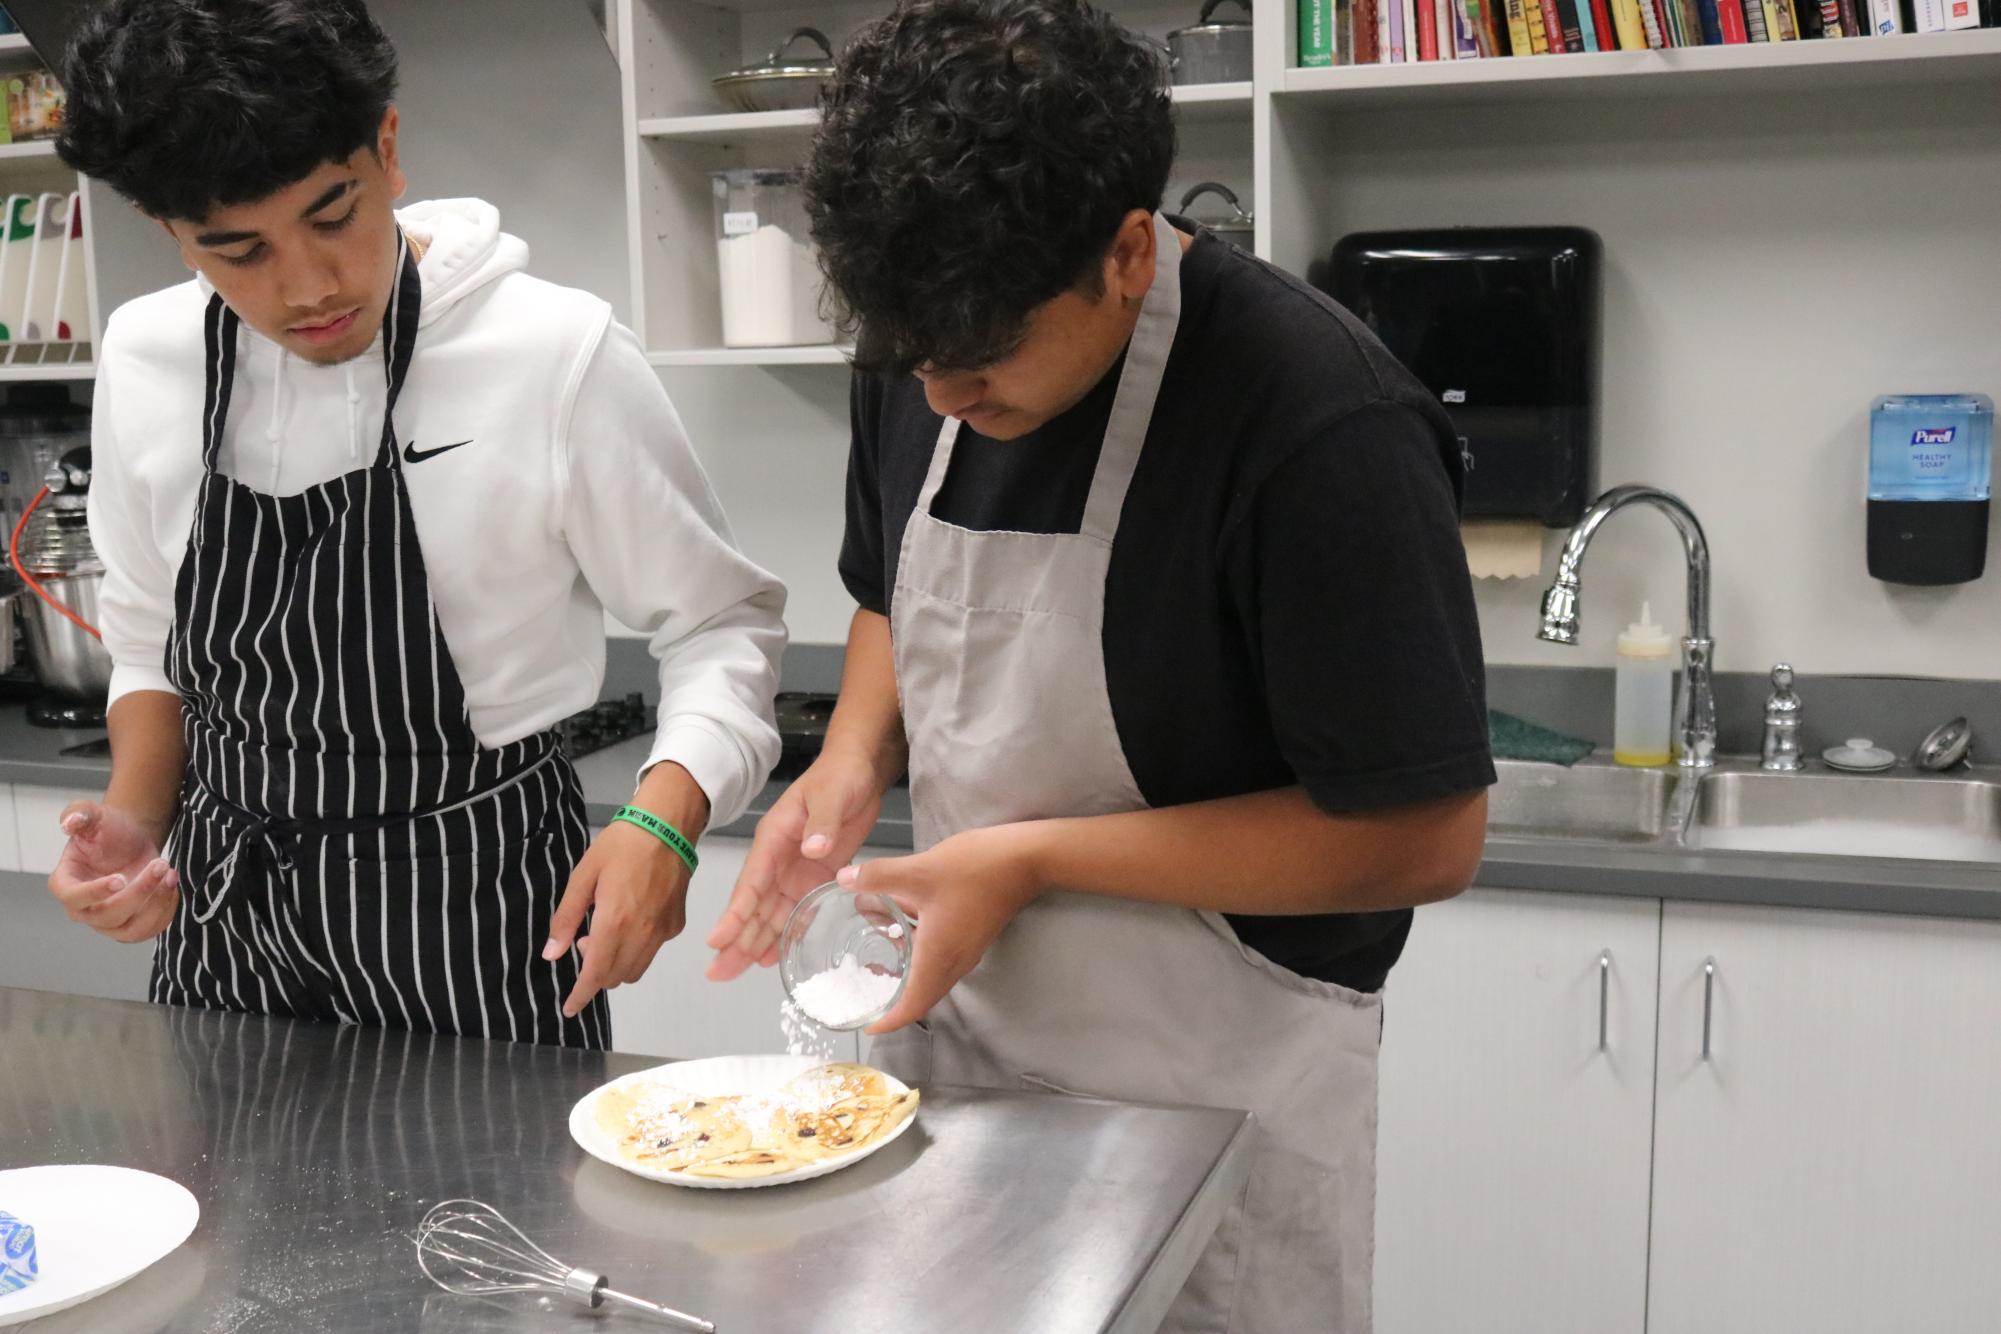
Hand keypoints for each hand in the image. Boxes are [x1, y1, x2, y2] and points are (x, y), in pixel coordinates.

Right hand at [47, 800, 178, 942]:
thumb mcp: (94, 814)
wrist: (132, 842)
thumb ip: (79, 813)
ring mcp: (107, 923)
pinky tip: (172, 885)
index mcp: (65, 883)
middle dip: (139, 891)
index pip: (73, 897)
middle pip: (107, 915)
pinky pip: (150, 930)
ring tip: (170, 874)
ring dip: (156, 905)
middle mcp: (82, 909)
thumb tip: (70, 822)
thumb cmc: (108, 830)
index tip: (121, 878)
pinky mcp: (131, 926)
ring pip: (131, 930)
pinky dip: (166, 911)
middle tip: (161, 864)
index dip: (95, 892)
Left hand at [545, 819, 694, 1017]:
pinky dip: (637, 950)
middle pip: (616, 977)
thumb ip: (567, 918)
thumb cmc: (621, 845)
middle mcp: (642, 934)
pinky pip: (652, 951)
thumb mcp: (583, 876)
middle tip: (585, 942)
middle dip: (596, 973)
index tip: (570, 1008)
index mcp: (614, 922)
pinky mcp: (677, 924)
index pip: (595, 974)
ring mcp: (663, 931)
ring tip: (606, 933)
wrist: (668, 825)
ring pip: (636, 969)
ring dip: (616, 965)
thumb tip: (552, 954)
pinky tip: (632, 921)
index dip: (581, 995)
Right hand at [707, 749, 883, 980]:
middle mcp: (779, 860)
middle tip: (718, 973)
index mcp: (774, 839)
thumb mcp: (830, 795)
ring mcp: (796, 870)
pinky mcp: (816, 875)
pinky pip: (798, 910)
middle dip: (735, 940)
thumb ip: (821, 822)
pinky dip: (786, 933)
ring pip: (771, 913)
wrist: (860, 769)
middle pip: (753, 906)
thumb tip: (812, 849)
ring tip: (736, 972)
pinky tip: (773, 956)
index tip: (718, 940)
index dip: (735, 914)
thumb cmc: (839, 775)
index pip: (750, 882)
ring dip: (755, 942)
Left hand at [837, 822, 1045, 1035]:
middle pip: (922, 995)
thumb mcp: (919, 870)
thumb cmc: (975, 869)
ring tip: (877, 962)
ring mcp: (966, 948)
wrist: (1027, 860)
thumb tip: (843, 878)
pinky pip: (940, 956)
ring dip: (905, 974)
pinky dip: (917, 953)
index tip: (869, 1027)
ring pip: (931, 974)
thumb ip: (878, 876)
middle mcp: (954, 961)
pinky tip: (902, 926)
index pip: (913, 1005)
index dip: (890, 1021)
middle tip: (866, 994)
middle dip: (894, 1001)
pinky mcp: (972, 933)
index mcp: (939, 956)